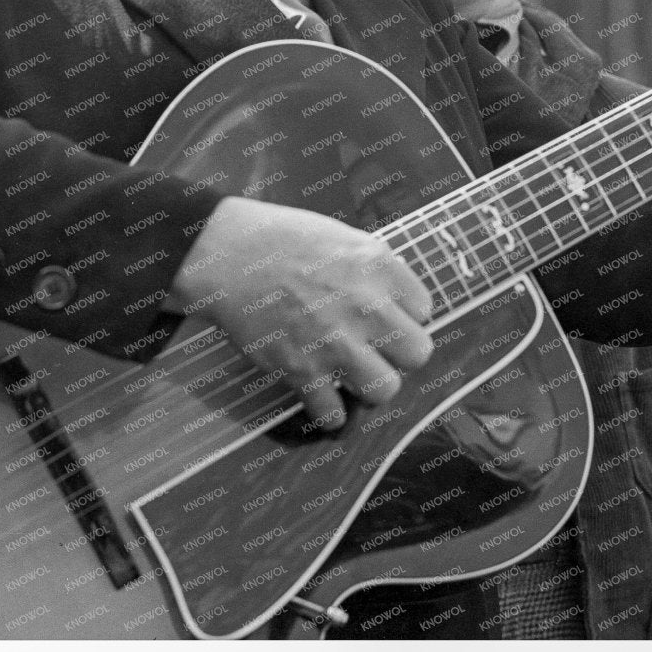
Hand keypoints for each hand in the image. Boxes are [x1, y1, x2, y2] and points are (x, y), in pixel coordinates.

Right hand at [169, 196, 432, 429]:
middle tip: (375, 348)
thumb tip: (398, 300)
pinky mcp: (302, 370)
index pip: (424, 309)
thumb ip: (376, 269)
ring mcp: (335, 342)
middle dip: (398, 354)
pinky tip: (320, 397)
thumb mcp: (343, 237)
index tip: (385, 317)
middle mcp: (366, 306)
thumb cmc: (281, 239)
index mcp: (378, 267)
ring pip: (386, 390)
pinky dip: (327, 412)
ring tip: (352, 377)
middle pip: (418, 353)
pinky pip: (333, 414)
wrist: (227, 255)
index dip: (405, 315)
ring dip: (370, 387)